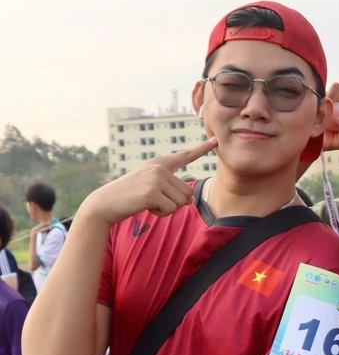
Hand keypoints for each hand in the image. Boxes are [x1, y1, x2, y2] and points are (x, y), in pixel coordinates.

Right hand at [76, 138, 217, 225]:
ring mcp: (155, 179)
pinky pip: (171, 209)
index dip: (202, 149)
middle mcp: (159, 168)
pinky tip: (145, 207)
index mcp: (159, 164)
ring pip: (181, 202)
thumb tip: (190, 200)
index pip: (185, 156)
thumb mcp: (153, 188)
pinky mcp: (152, 192)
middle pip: (188, 192)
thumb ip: (173, 190)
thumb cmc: (131, 197)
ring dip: (168, 208)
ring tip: (148, 202)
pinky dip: (161, 213)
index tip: (216, 140)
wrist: (106, 203)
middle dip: (175, 202)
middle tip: (153, 199)